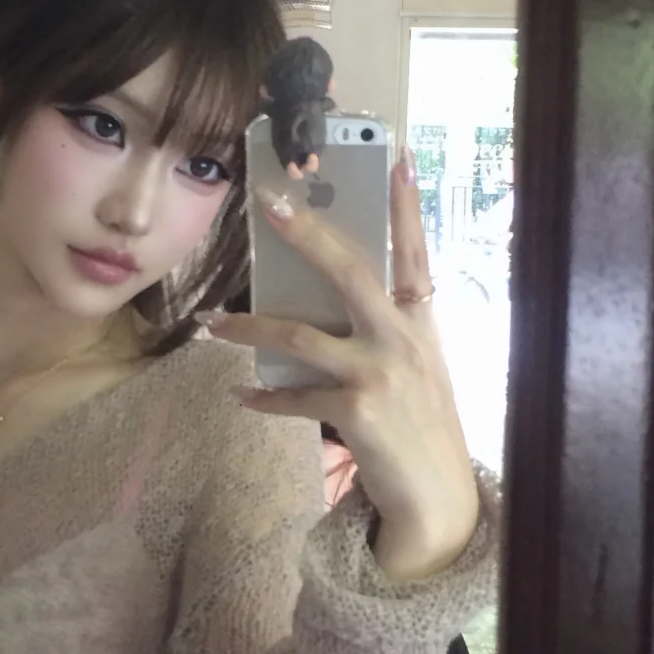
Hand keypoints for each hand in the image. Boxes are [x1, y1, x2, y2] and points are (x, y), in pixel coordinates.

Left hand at [202, 149, 479, 580]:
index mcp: (421, 321)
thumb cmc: (421, 426)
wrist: (437, 499)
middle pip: (349, 270)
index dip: (405, 204)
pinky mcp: (355, 411)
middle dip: (307, 233)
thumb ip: (386, 329)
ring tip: (216, 325)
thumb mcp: (418, 367)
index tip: (396, 155)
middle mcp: (403, 338)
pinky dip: (265, 397)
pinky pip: (294, 396)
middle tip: (269, 204)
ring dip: (251, 327)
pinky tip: (241, 396)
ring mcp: (380, 373)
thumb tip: (323, 302)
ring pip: (301, 335)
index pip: (414, 251)